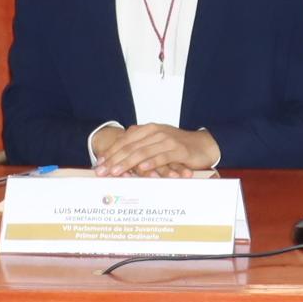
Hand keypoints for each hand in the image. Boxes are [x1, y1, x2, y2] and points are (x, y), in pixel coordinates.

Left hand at [96, 124, 221, 176]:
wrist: (203, 145)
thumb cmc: (178, 146)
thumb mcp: (156, 143)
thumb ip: (139, 147)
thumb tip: (118, 159)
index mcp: (147, 130)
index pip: (124, 141)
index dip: (110, 152)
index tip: (98, 164)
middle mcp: (155, 132)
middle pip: (130, 147)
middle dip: (113, 160)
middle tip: (101, 171)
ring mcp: (167, 140)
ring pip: (143, 152)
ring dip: (127, 163)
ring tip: (115, 172)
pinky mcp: (179, 150)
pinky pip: (162, 157)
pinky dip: (151, 163)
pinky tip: (141, 168)